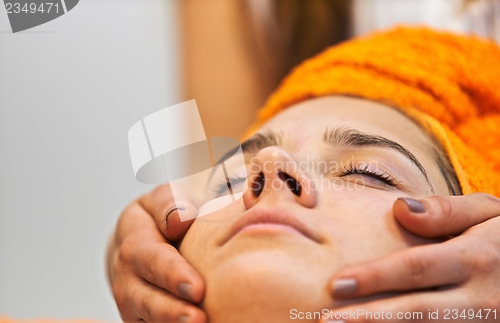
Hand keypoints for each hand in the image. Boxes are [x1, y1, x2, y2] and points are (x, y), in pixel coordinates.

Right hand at [106, 184, 205, 322]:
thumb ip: (170, 203)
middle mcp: (126, 277)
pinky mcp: (141, 319)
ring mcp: (131, 303)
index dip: (172, 275)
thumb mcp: (164, 199)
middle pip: (143, 298)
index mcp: (133, 241)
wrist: (142, 242)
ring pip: (146, 319)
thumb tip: (179, 220)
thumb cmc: (162, 217)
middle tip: (198, 318)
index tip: (197, 288)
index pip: (151, 258)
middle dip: (170, 311)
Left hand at [321, 193, 499, 322]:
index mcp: (475, 259)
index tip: (337, 284)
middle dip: (369, 319)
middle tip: (326, 320)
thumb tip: (399, 207)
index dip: (375, 278)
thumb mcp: (489, 214)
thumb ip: (446, 210)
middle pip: (417, 311)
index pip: (416, 268)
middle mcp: (479, 298)